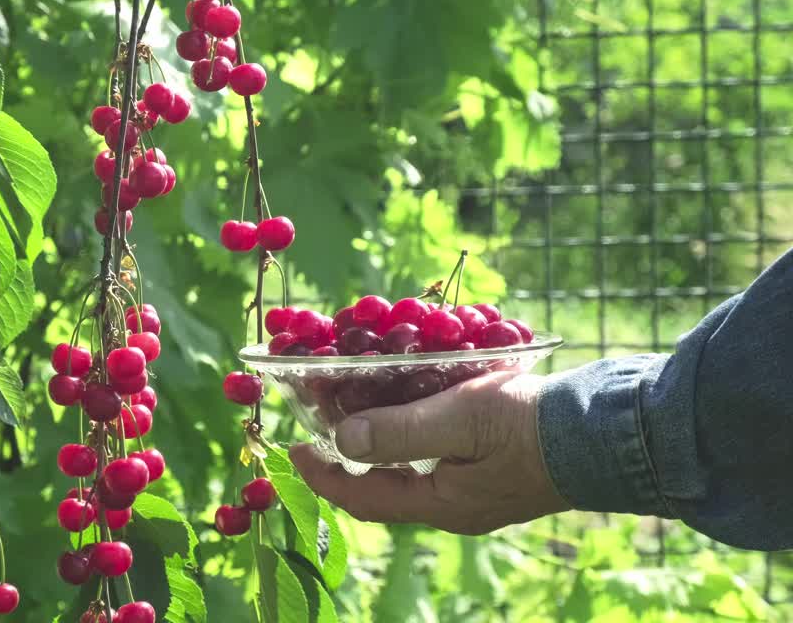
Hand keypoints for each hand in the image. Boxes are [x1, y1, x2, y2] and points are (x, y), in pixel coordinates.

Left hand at [290, 371, 569, 533]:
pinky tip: (412, 401)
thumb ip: (400, 431)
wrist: (615, 434)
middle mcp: (456, 506)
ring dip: (380, 440)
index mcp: (443, 505)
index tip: (292, 448)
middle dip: (346, 455)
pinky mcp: (498, 468)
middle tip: (319, 420)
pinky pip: (439, 456)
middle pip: (383, 485)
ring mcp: (479, 490)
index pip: (362, 498)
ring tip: (356, 403)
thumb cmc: (535, 426)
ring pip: (411, 470)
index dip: (322, 476)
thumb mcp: (461, 420)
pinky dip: (413, 432)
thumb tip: (341, 441)